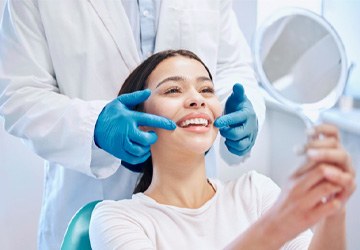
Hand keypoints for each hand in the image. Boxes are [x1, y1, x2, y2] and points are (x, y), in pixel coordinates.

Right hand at [94, 89, 175, 164]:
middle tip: (152, 135)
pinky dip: (141, 156)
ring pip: (140, 150)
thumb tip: (149, 92)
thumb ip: (135, 97)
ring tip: (145, 142)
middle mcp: (125, 131)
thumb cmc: (110, 113)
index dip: (163, 123)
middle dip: (152, 138)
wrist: (93, 126)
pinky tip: (142, 151)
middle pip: (146, 139)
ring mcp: (121, 143)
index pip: (150, 120)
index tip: (172, 126)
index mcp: (129, 118)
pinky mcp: (118, 152)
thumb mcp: (120, 102)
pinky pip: (134, 158)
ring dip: (147, 148)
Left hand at [214, 83, 257, 155]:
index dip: (225, 121)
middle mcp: (251, 126)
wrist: (247, 116)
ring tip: (226, 135)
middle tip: (222, 128)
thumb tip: (237, 85)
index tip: (216, 122)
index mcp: (247, 114)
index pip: (236, 119)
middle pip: (237, 134)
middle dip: (226, 132)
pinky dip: (233, 148)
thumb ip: (238, 92)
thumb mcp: (238, 98)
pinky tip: (229, 141)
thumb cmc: (239, 107)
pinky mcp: (249, 144)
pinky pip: (241, 151)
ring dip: (230, 141)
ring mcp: (251, 136)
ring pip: (241, 145)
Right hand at [263, 124, 355, 244]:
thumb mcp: (291, 183)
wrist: (274, 224)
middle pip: (322, 170)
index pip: (313, 158)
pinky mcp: (309, 217)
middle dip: (336, 172)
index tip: (333, 166)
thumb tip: (321, 160)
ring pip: (328, 187)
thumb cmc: (286, 203)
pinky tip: (335, 203)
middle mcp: (296, 187)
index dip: (327, 161)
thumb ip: (304, 172)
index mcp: (292, 177)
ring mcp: (302, 202)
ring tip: (338, 190)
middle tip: (340, 177)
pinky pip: (331, 206)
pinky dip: (337, 204)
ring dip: (338, 188)